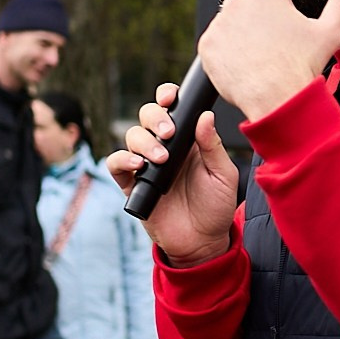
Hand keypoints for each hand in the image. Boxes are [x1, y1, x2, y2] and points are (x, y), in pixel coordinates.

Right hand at [114, 97, 240, 262]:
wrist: (203, 242)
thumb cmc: (216, 207)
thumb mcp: (223, 175)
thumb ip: (213, 146)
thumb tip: (205, 116)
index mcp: (187, 139)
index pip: (171, 108)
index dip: (166, 96)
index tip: (170, 97)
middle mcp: (164, 147)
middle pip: (147, 116)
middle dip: (154, 117)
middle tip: (168, 132)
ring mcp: (146, 164)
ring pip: (132, 137)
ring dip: (143, 142)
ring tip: (161, 158)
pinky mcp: (132, 184)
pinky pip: (116, 164)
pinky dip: (123, 159)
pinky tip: (139, 165)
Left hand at [197, 0, 339, 117]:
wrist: (278, 99)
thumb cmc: (303, 65)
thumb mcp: (330, 30)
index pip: (269, 2)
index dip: (281, 23)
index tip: (286, 40)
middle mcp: (236, 2)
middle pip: (247, 15)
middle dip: (258, 31)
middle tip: (274, 53)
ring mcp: (219, 24)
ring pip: (232, 32)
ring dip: (242, 43)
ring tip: (260, 62)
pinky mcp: (207, 46)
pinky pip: (216, 49)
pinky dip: (227, 59)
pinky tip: (245, 69)